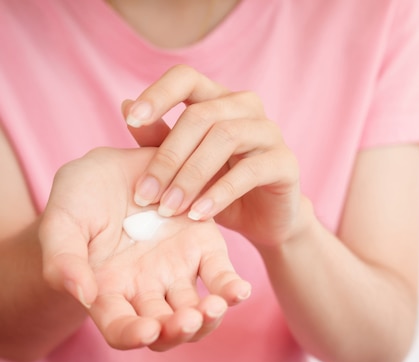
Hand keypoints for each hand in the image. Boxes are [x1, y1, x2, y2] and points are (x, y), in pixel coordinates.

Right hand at [39, 147, 250, 350]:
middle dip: (179, 330)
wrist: (115, 165)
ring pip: (198, 311)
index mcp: (110, 293)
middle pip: (167, 329)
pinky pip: (220, 275)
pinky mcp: (204, 248)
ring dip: (209, 316)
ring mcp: (178, 271)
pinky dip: (231, 287)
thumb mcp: (63, 221)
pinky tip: (239, 290)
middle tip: (187, 320)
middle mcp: (147, 290)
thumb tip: (84, 294)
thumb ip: (64, 259)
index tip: (146, 330)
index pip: (121, 329)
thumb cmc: (80, 198)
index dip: (133, 335)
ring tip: (214, 306)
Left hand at [123, 65, 303, 246]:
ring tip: (170, 208)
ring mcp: (270, 132)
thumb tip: (126, 107)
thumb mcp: (183, 166)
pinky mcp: (286, 162)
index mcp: (218, 100)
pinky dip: (220, 193)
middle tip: (145, 194)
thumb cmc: (220, 188)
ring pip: (225, 137)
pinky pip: (250, 171)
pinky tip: (199, 214)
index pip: (186, 78)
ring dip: (191, 175)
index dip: (158, 94)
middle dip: (168, 156)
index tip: (132, 121)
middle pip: (201, 115)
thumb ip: (159, 139)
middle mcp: (247, 108)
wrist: (264, 221)